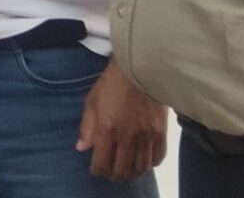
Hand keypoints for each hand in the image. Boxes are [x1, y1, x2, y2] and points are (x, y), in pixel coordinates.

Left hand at [77, 58, 167, 180]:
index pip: (102, 162)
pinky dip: (150, 164)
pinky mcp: (162, 133)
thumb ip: (87, 127)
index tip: (96, 170)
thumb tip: (82, 148)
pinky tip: (144, 162)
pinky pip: (158, 157)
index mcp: (108, 130)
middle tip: (111, 174)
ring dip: (132, 173)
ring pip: (140, 167)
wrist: (141, 68)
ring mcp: (147, 137)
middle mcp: (128, 137)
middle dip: (114, 175)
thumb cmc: (112, 83)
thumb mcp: (92, 102)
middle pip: (122, 169)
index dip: (98, 171)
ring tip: (126, 171)